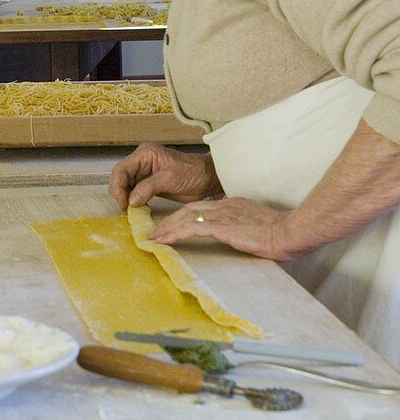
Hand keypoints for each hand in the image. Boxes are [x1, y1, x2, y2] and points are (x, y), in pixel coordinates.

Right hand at [109, 142, 222, 208]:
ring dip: (126, 199)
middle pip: (120, 178)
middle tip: (126, 209)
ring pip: (125, 186)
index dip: (118, 187)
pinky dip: (134, 201)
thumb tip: (131, 201)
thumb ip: (148, 188)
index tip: (123, 203)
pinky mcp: (148, 183)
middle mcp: (141, 161)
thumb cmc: (194, 173)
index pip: (121, 169)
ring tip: (132, 210)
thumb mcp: (170, 179)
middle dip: (121, 194)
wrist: (209, 178)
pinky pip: (134, 192)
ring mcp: (144, 172)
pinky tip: (138, 208)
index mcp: (145, 154)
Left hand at [147, 199, 302, 260]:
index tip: (173, 224)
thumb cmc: (283, 232)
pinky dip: (173, 234)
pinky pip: (190, 229)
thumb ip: (247, 228)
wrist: (292, 231)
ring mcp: (221, 215)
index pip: (201, 208)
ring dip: (166, 228)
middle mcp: (224, 206)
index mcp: (233, 205)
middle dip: (169, 220)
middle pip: (188, 210)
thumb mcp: (260, 226)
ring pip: (184, 218)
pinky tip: (162, 241)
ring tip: (153, 238)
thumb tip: (243, 237)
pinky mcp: (221, 227)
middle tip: (155, 231)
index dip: (184, 216)